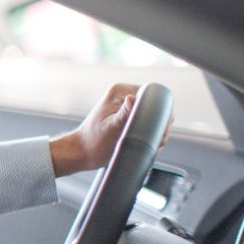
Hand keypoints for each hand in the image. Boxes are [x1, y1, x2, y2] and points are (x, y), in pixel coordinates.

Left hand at [48, 83, 170, 176]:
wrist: (82, 153)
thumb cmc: (94, 142)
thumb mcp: (111, 127)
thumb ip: (124, 113)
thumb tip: (133, 98)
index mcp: (120, 91)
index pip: (153, 94)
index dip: (160, 112)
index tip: (155, 129)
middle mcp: (125, 95)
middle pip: (156, 107)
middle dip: (159, 125)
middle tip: (151, 141)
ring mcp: (127, 107)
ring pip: (154, 117)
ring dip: (156, 132)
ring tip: (146, 145)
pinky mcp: (128, 117)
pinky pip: (148, 123)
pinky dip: (150, 134)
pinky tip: (145, 144)